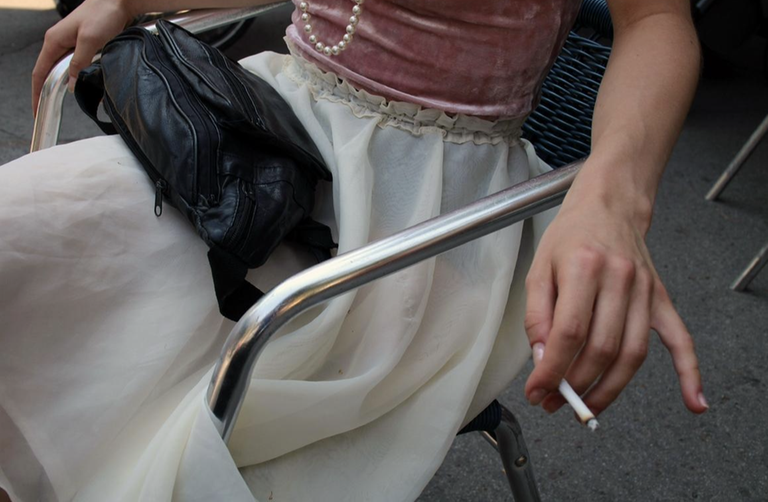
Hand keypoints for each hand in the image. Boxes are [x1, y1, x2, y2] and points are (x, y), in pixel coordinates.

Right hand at [32, 0, 133, 114]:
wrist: (117, 0)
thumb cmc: (103, 14)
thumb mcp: (90, 40)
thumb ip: (79, 62)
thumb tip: (69, 84)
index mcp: (54, 41)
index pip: (39, 72)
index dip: (36, 93)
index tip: (37, 110)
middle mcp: (59, 43)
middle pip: (49, 73)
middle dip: (48, 93)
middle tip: (50, 112)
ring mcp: (71, 44)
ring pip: (64, 70)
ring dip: (65, 86)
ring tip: (65, 103)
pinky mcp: (83, 46)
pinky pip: (77, 65)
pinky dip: (78, 77)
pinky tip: (84, 86)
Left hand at [523, 186, 707, 416]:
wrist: (609, 204)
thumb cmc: (570, 236)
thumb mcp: (538, 270)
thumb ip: (537, 316)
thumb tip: (543, 361)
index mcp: (584, 268)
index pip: (569, 334)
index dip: (551, 370)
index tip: (536, 391)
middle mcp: (620, 279)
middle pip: (602, 349)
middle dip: (574, 386)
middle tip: (553, 402)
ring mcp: (645, 291)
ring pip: (632, 354)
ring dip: (609, 390)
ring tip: (585, 408)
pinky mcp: (661, 299)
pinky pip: (680, 339)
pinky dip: (690, 373)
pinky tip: (694, 403)